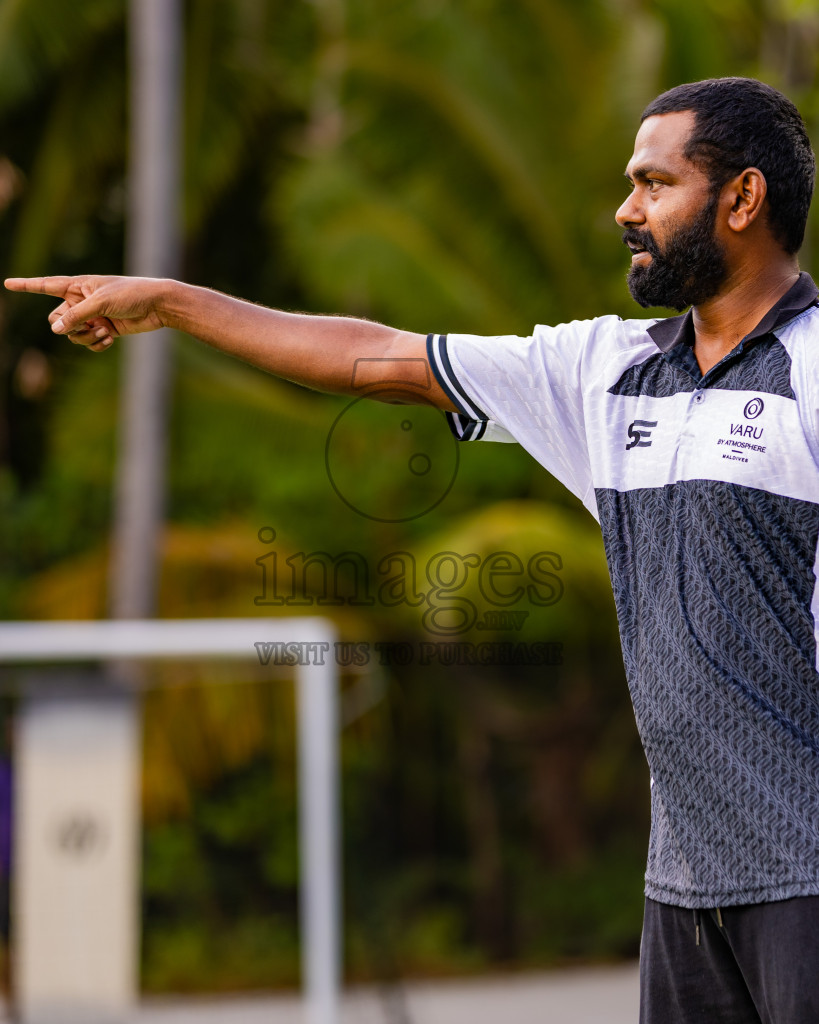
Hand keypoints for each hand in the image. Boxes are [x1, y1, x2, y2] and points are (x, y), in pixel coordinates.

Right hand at [3, 275, 168, 351]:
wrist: (158, 306)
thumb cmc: (131, 295)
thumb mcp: (101, 303)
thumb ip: (77, 315)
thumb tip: (55, 329)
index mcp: (78, 286)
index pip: (47, 285)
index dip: (27, 285)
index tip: (8, 284)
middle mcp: (82, 301)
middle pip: (57, 320)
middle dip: (69, 328)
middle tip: (88, 326)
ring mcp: (93, 317)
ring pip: (73, 335)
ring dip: (86, 338)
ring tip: (105, 331)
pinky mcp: (105, 330)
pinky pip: (89, 343)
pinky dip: (97, 344)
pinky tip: (110, 338)